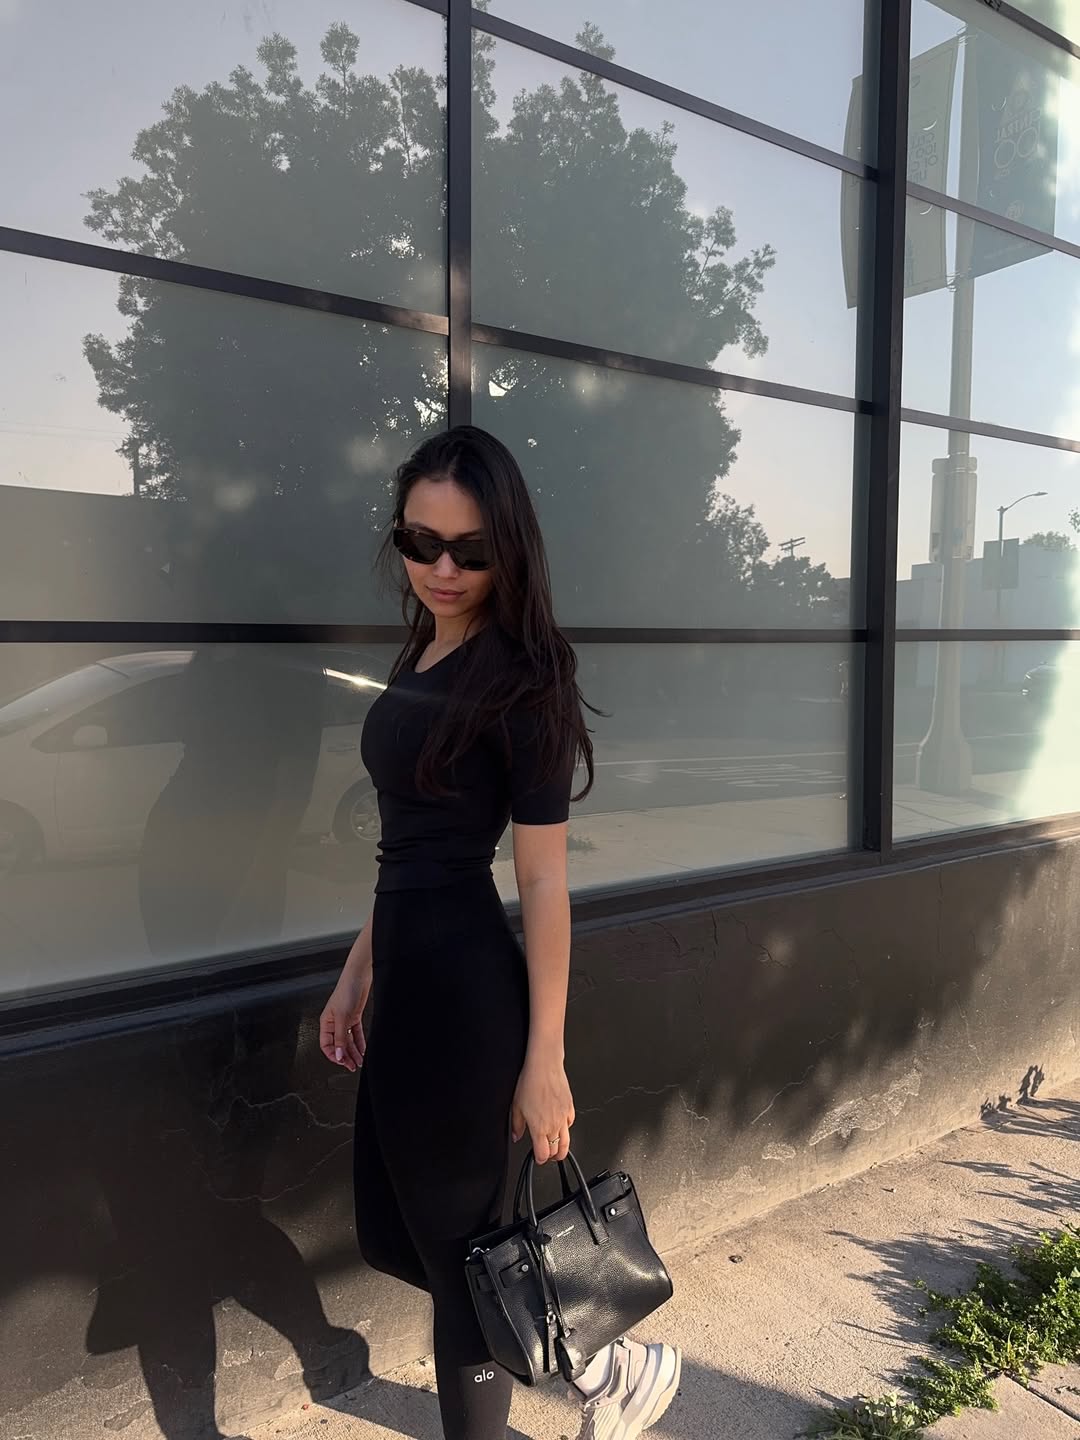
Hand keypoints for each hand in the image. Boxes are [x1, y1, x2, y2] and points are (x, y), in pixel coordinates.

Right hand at [319, 965, 370, 1072]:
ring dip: (354, 1052)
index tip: (341, 1062)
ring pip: (348, 1041)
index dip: (333, 1055)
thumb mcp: (342, 1018)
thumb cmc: (346, 990)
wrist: (359, 977)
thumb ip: (340, 1038)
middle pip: (339, 1045)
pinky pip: (356, 1034)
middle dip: (345, 1056)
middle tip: (352, 1066)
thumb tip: (338, 1054)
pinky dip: (360, 1043)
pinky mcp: (354, 1017)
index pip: (326, 1045)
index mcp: (326, 1022)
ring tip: (359, 1061)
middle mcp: (334, 1023)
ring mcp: (345, 1021)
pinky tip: (363, 1050)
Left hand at [511, 1050, 574, 1164]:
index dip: (540, 1160)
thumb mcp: (516, 1106)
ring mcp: (564, 1117)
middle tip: (546, 1154)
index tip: (537, 1157)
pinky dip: (566, 1128)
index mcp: (539, 1128)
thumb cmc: (530, 1083)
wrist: (545, 1067)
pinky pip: (570, 1124)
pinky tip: (561, 1125)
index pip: (543, 1154)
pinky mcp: (570, 1108)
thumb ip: (517, 1125)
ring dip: (562, 1148)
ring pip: (567, 1141)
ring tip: (557, 1149)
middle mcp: (554, 1125)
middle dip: (551, 1156)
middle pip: (557, 1151)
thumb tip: (516, 1136)